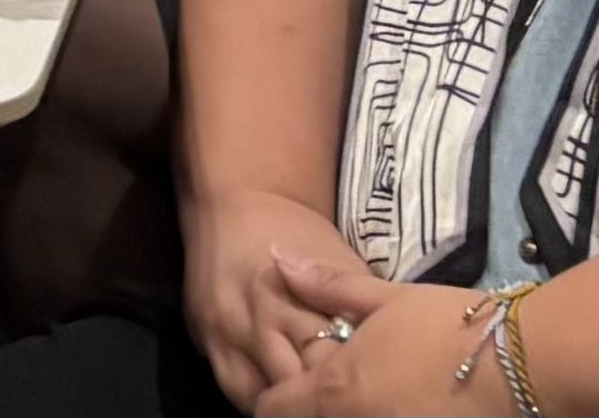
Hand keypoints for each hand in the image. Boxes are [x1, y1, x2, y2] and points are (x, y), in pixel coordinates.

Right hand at [188, 189, 377, 412]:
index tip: (377, 392)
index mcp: (302, 293)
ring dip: (292, 407)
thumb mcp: (343, 262)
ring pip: (264, 395)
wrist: (235, 201)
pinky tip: (282, 408)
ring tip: (315, 410)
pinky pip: (235, 390)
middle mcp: (262, 316)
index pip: (335, 357)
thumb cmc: (301, 232)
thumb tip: (394, 347)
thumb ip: (358, 307)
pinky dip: (261, 403)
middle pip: (299, 381)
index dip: (356, 380)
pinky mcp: (204, 340)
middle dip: (324, 401)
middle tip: (349, 405)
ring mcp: (229, 333)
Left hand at [258, 249, 450, 417]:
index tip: (287, 384)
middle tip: (329, 389)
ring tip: (370, 397)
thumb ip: (327, 285)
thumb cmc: (451, 325)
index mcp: (335, 388)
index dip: (275, 395)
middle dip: (312, 408)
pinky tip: (403, 406)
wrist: (522, 363)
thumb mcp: (386, 298)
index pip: (273, 408)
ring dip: (351, 413)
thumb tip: (277, 258)